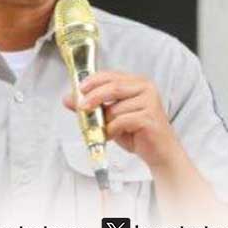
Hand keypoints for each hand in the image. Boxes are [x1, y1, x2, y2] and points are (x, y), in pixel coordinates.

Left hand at [62, 71, 177, 168]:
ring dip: (105, 121)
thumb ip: (93, 106)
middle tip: (81, 107)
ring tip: (104, 130)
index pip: (111, 75)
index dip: (93, 80)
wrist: (160, 152)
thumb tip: (68, 99)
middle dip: (93, 97)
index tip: (79, 89)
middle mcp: (146, 88)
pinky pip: (122, 121)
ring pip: (116, 108)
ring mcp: (150, 102)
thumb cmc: (137, 132)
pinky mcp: (149, 117)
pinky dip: (112, 130)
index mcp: (137, 83)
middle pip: (113, 87)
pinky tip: (112, 135)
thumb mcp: (111, 116)